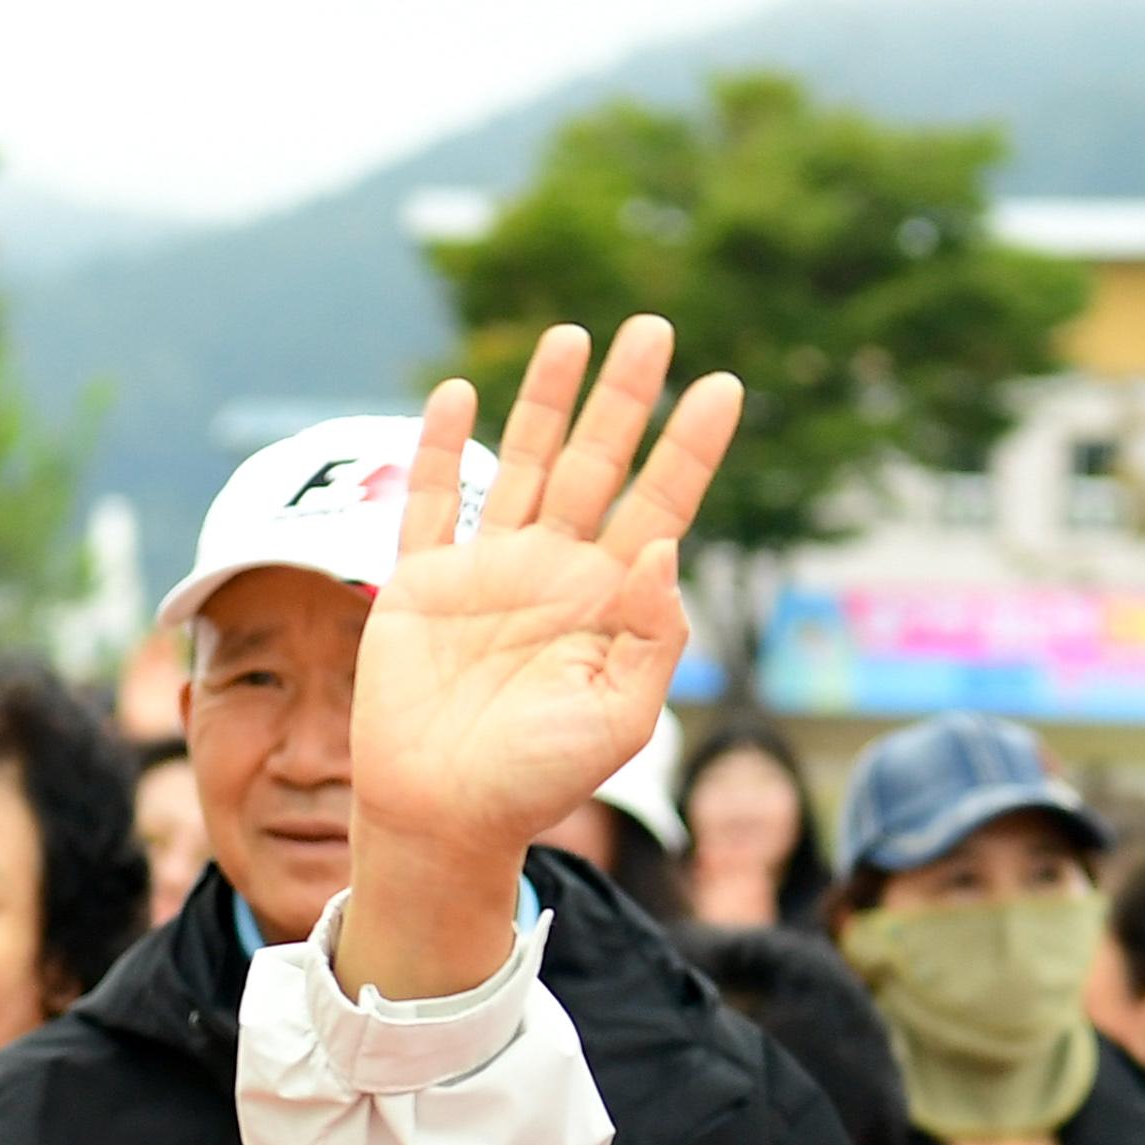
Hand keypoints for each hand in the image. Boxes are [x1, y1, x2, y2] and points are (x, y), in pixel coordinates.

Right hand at [335, 317, 741, 1000]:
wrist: (444, 818)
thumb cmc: (537, 781)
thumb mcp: (620, 721)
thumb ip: (652, 638)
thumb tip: (664, 545)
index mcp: (608, 602)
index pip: (661, 505)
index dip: (690, 448)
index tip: (725, 386)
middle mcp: (553, 572)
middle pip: (598, 464)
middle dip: (624, 397)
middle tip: (653, 327)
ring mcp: (487, 571)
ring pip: (524, 464)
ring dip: (546, 401)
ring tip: (571, 335)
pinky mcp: (419, 584)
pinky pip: (430, 504)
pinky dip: (439, 450)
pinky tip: (457, 395)